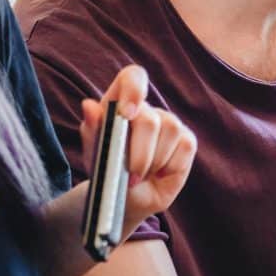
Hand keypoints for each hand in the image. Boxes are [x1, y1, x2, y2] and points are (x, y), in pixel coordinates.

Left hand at [77, 65, 196, 236]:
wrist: (126, 197)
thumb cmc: (107, 170)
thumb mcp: (94, 152)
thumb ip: (91, 129)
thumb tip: (89, 106)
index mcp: (121, 102)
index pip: (133, 77)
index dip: (134, 89)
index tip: (127, 114)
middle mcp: (148, 109)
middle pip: (150, 119)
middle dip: (139, 153)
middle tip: (129, 175)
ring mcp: (170, 123)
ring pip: (170, 132)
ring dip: (153, 162)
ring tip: (140, 176)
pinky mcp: (187, 140)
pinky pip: (184, 148)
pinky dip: (169, 166)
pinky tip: (158, 174)